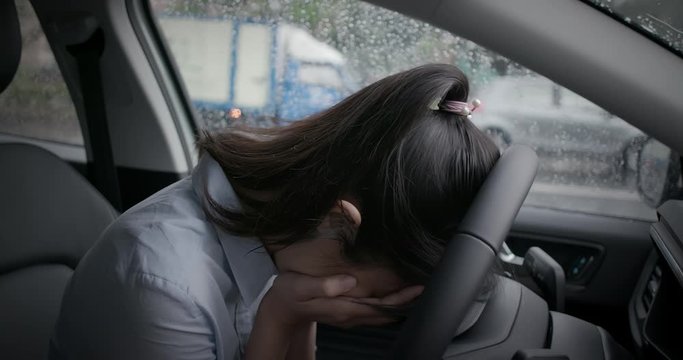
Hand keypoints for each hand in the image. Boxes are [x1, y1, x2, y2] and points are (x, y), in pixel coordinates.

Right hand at [245, 272, 422, 359]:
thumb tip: (349, 281)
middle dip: (405, 301)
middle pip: (385, 311)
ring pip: (381, 313)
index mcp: (343, 308)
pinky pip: (372, 310)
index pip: (379, 306)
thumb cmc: (290, 294)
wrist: (280, 308)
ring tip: (414, 289)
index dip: (399, 298)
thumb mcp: (301, 287)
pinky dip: (387, 304)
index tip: (416, 287)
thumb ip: (325, 285)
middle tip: (423, 286)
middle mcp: (349, 314)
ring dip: (398, 303)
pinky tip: (393, 294)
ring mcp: (348, 315)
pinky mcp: (346, 312)